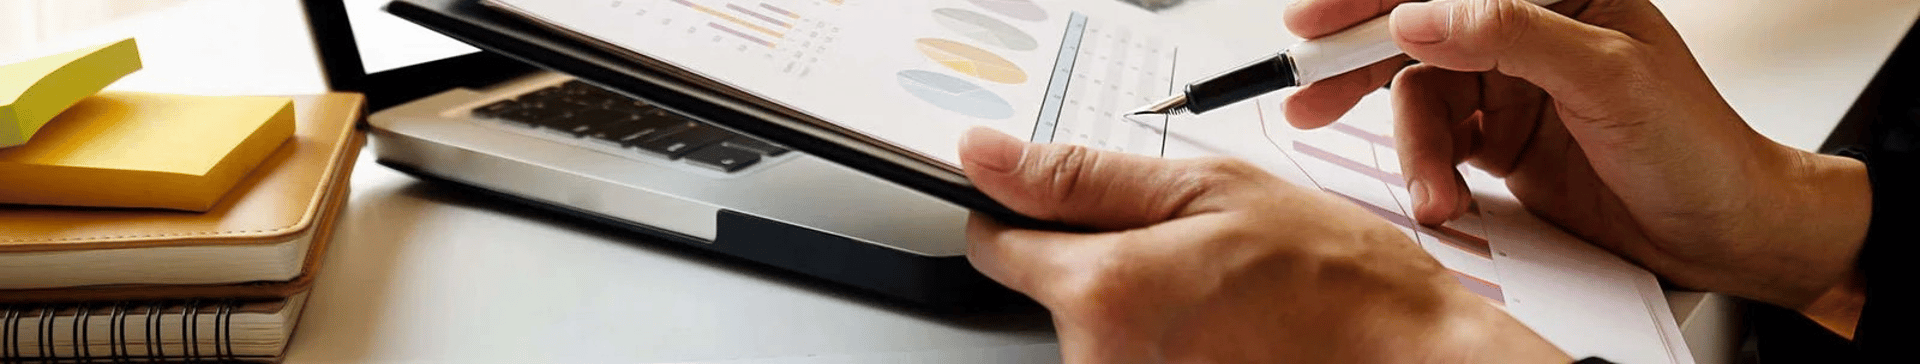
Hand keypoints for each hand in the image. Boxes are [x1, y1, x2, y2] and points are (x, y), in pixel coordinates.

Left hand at [956, 128, 1568, 362]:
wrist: (1402, 360)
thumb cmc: (1329, 280)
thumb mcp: (1209, 189)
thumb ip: (1081, 177)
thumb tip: (987, 158)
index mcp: (1103, 290)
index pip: (997, 247)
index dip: (1028, 215)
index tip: (1070, 210)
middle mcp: (1099, 362)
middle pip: (1054, 296)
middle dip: (1106, 266)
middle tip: (1191, 257)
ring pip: (1096, 336)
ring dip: (1143, 313)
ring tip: (1219, 303)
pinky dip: (1168, 350)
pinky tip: (1222, 340)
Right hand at [1282, 0, 1872, 325]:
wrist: (1728, 233)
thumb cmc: (1697, 147)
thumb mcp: (1608, 78)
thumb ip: (1510, 34)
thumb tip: (1423, 14)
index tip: (1314, 20)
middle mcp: (1527, 29)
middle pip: (1415, 31)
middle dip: (1356, 65)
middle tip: (1307, 96)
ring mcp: (1510, 84)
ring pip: (1419, 98)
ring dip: (1413, 152)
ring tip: (1432, 195)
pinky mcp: (1500, 137)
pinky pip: (1436, 143)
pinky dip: (1429, 173)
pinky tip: (1445, 197)